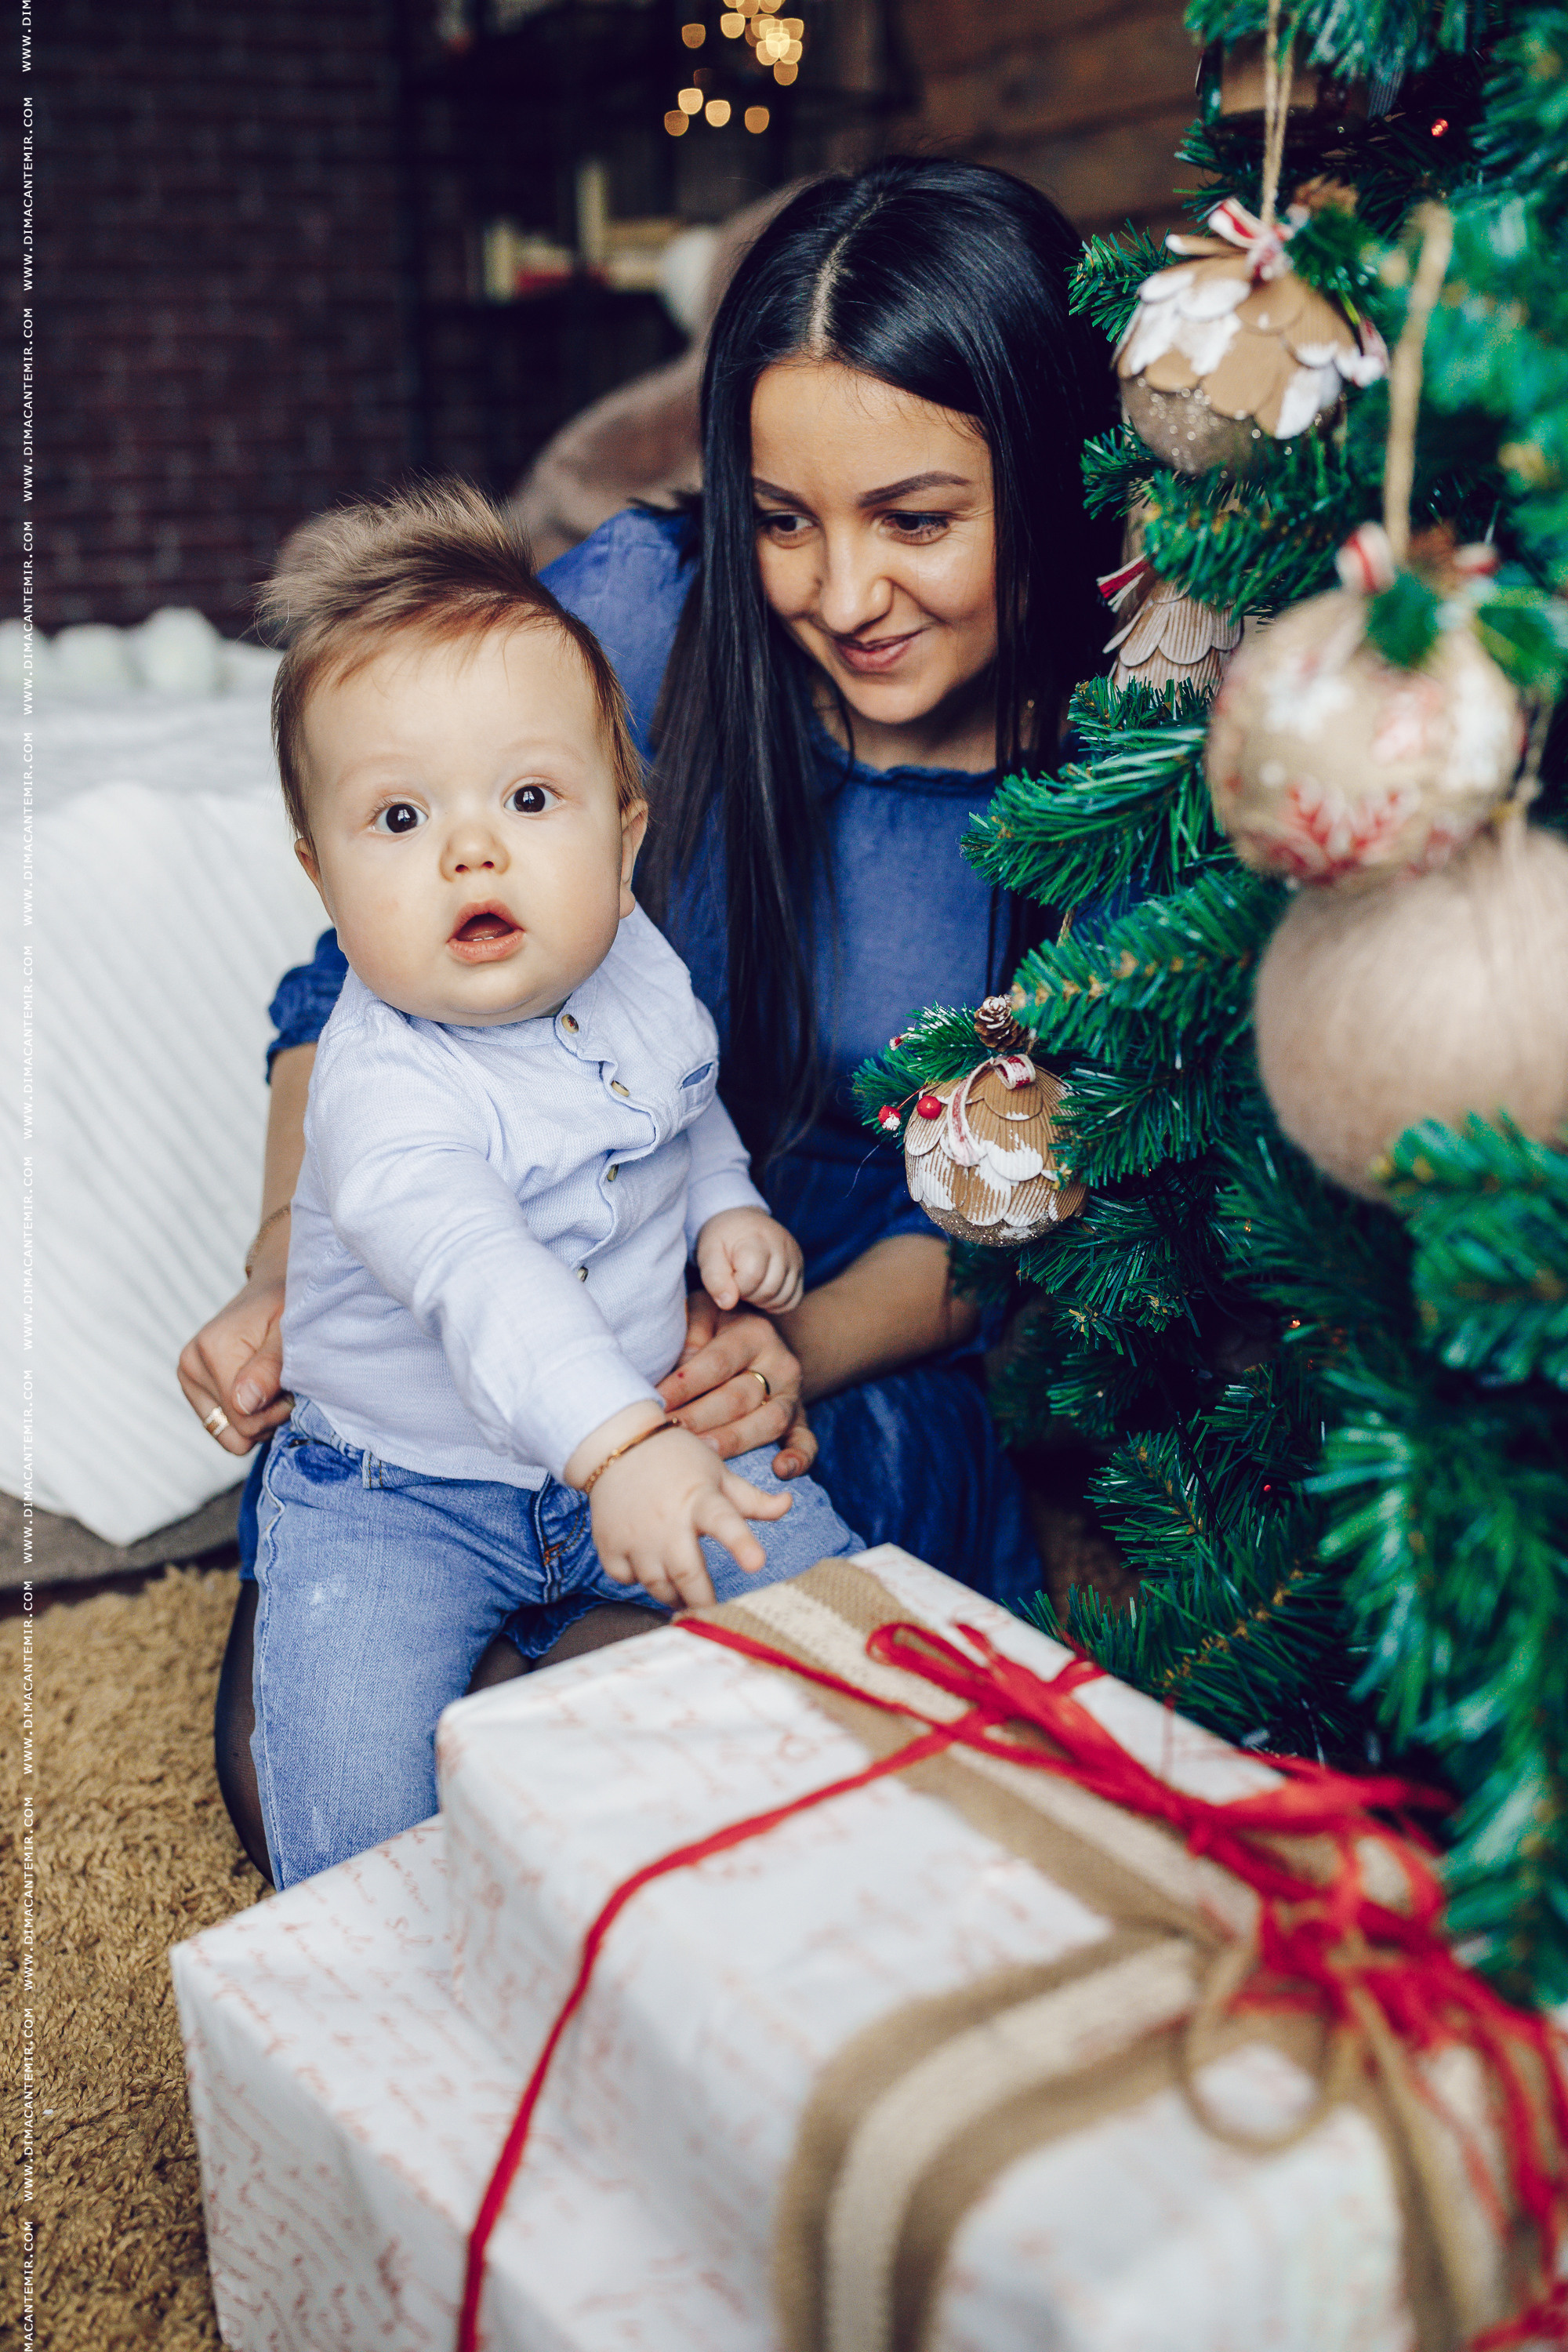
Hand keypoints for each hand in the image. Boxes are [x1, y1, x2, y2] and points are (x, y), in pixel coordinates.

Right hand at [175, 1225, 293, 1457]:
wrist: (273, 1289)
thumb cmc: (288, 1305)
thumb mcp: (290, 1330)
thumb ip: (270, 1366)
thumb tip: (244, 1404)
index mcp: (212, 1349)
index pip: (245, 1420)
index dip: (277, 1412)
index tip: (293, 1386)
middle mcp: (191, 1364)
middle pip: (236, 1432)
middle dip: (268, 1417)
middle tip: (285, 1386)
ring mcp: (188, 1377)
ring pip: (228, 1436)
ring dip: (258, 1420)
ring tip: (272, 1388)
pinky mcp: (193, 1387)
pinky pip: (222, 1428)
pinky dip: (246, 1417)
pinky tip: (258, 1392)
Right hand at [569, 1406, 790, 1609]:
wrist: (616, 1444)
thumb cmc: (676, 1459)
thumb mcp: (717, 1473)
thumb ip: (752, 1500)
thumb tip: (789, 1504)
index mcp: (701, 1498)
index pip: (725, 1522)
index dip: (742, 1543)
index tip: (757, 1564)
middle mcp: (667, 1519)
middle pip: (687, 1572)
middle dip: (702, 1599)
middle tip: (711, 1612)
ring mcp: (634, 1534)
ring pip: (657, 1584)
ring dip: (674, 1596)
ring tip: (684, 1596)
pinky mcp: (609, 1543)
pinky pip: (626, 1578)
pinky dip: (638, 1580)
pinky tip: (648, 1569)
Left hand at [659, 1293, 815, 1479]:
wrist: (764, 1342)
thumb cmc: (720, 1328)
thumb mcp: (706, 1311)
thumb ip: (690, 1325)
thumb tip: (672, 1353)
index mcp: (754, 1334)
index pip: (717, 1362)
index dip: (685, 1384)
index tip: (656, 1401)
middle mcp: (779, 1365)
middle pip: (738, 1397)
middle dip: (699, 1418)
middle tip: (668, 1432)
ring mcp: (792, 1396)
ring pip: (767, 1422)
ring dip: (733, 1440)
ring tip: (703, 1453)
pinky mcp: (800, 1421)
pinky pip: (806, 1441)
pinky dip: (799, 1458)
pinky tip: (780, 1471)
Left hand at [694, 1208, 804, 1314]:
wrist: (741, 1222)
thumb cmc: (723, 1238)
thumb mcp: (708, 1252)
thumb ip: (714, 1278)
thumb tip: (728, 1303)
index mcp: (758, 1238)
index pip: (752, 1276)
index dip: (735, 1286)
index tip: (727, 1277)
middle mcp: (783, 1246)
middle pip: (769, 1290)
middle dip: (748, 1295)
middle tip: (736, 1282)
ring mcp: (795, 1257)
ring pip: (783, 1298)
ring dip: (761, 1301)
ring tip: (748, 1286)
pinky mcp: (800, 1268)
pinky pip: (793, 1300)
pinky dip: (776, 1304)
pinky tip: (761, 1293)